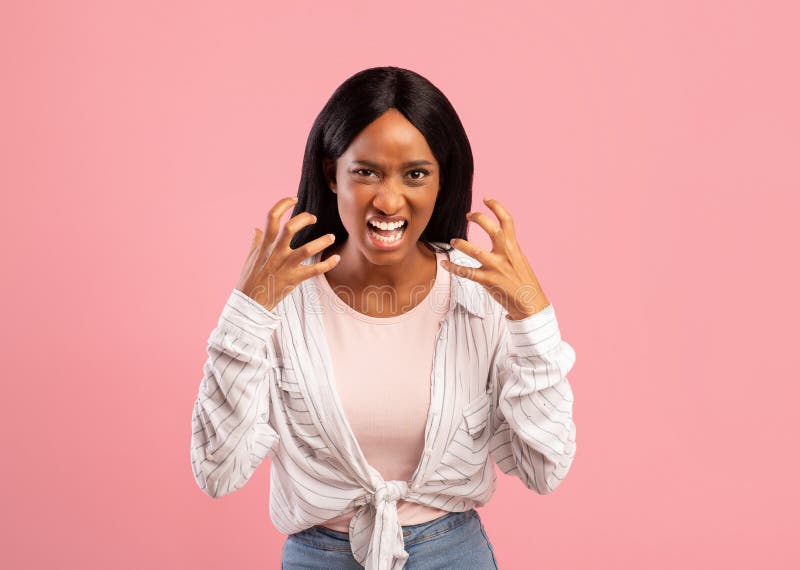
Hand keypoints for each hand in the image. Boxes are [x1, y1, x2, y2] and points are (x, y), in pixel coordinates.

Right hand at [236, 196, 339, 311]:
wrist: (250, 304)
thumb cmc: (250, 280)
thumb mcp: (251, 258)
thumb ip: (256, 242)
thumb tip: (256, 229)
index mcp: (264, 245)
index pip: (272, 217)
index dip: (283, 204)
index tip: (293, 199)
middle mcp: (275, 253)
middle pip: (290, 228)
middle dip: (304, 219)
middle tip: (313, 218)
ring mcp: (285, 266)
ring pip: (307, 249)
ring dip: (322, 241)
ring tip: (331, 237)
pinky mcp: (294, 279)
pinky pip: (314, 270)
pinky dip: (328, 264)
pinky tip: (336, 258)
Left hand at [440, 197, 548, 319]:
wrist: (532, 304)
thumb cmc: (525, 283)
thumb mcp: (520, 261)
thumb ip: (509, 249)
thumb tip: (499, 240)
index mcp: (515, 247)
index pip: (507, 220)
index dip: (496, 207)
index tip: (486, 198)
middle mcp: (506, 254)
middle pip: (492, 229)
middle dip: (479, 218)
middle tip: (468, 215)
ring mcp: (497, 267)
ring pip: (476, 251)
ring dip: (462, 244)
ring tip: (453, 241)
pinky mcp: (489, 281)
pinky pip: (468, 273)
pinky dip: (455, 268)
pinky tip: (446, 265)